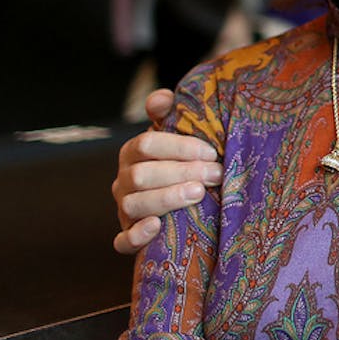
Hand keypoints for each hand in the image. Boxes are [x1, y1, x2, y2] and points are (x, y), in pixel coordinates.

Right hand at [111, 88, 221, 254]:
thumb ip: (170, 113)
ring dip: (167, 199)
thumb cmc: (183, 160)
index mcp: (133, 152)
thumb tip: (161, 98)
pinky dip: (136, 236)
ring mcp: (124, 209)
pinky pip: (123, 241)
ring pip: (133, 205)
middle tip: (216, 174)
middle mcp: (123, 180)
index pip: (146, 144)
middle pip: (141, 175)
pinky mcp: (129, 236)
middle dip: (181, 173)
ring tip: (199, 193)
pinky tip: (157, 227)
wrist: (183, 196)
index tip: (211, 152)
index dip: (178, 147)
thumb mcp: (179, 134)